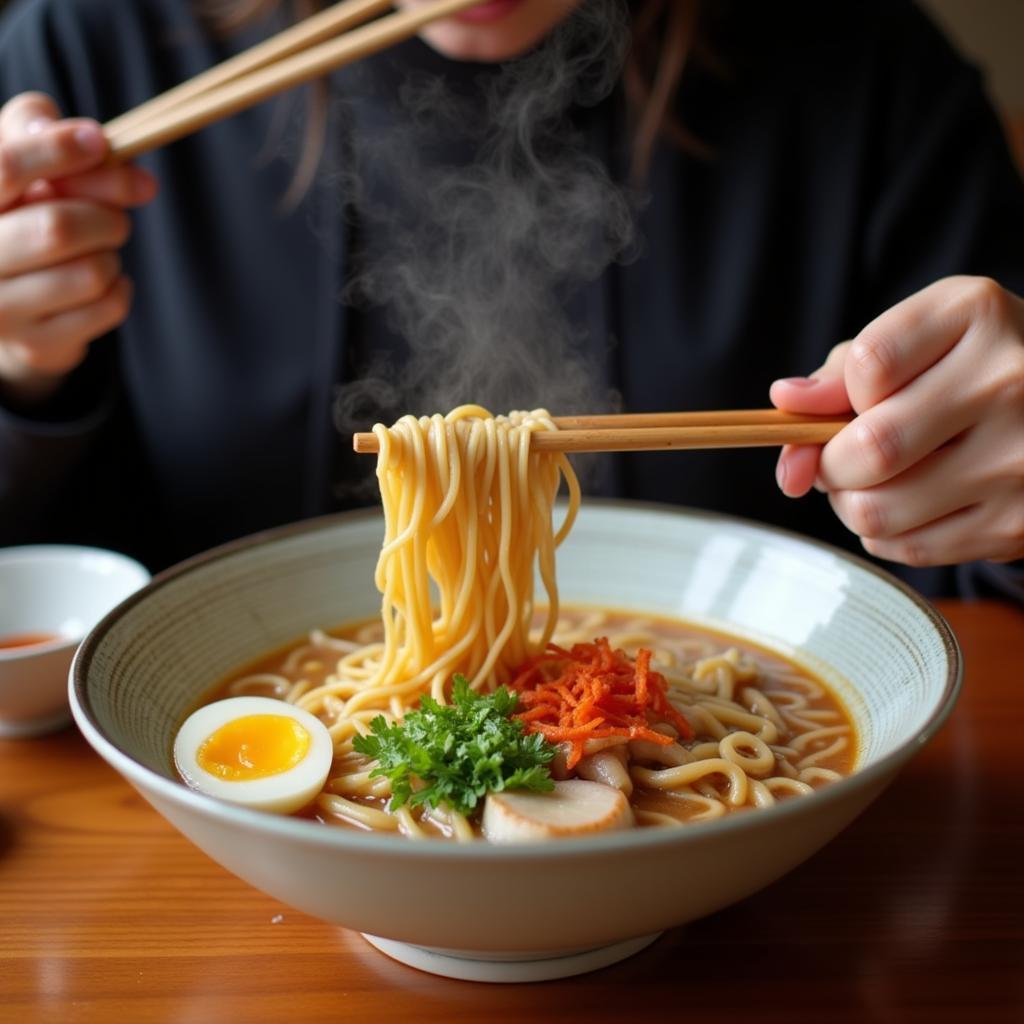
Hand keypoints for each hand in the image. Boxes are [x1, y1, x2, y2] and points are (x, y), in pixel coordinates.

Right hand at [0, 93, 156, 405]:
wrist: (3, 298)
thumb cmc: (14, 211)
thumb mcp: (14, 157)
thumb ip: (38, 128)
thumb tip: (99, 147)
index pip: (5, 168)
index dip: (58, 151)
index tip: (98, 143)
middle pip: (59, 228)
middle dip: (105, 216)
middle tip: (112, 216)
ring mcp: (0, 310)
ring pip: (92, 272)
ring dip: (111, 253)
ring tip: (95, 249)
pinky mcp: (35, 345)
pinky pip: (109, 306)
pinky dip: (120, 286)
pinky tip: (101, 280)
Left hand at [770, 276, 1023, 566]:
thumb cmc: (960, 372)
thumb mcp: (907, 348)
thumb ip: (838, 376)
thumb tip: (785, 401)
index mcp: (975, 315)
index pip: (866, 368)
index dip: (836, 398)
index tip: (852, 405)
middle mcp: (1010, 380)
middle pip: (869, 449)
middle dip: (829, 466)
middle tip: (839, 460)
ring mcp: (1022, 456)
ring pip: (878, 509)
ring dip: (850, 505)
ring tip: (870, 485)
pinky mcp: (1019, 524)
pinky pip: (909, 548)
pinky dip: (886, 535)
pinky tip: (908, 507)